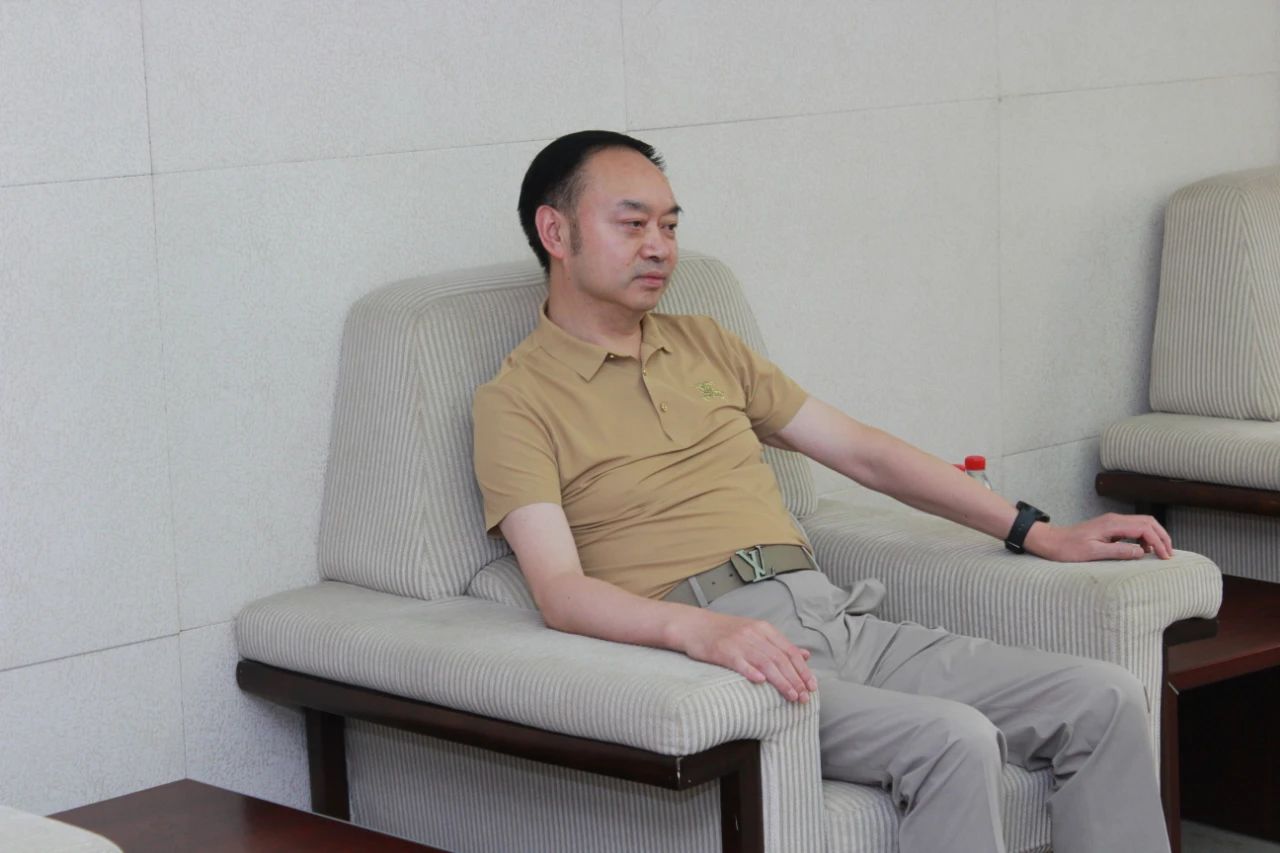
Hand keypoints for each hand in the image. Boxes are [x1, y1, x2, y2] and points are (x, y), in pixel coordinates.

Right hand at [672, 609, 817, 702]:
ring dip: (781, 680)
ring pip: (765, 662)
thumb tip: (805, 655)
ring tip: (791, 696)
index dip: (802, 669)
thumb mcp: (755, 632)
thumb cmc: (725, 632)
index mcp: (764, 629)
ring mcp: (738, 641)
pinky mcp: (722, 650)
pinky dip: (751, 671)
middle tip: (805, 697)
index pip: (789, 650)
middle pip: (780, 658)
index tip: (812, 686)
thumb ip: (779, 644)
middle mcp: (753, 634)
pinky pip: (739, 661)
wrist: (693, 625)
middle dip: (795, 679)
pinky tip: (761, 682)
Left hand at [1024, 513, 1173, 561]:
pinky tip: (1143, 551)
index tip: (1165, 557)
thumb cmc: (1068, 549)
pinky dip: (1144, 537)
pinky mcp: (1109, 528)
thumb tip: (1142, 552)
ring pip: (1142, 524)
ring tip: (1159, 554)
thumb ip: (1118, 551)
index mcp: (1112, 524)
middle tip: (1169, 554)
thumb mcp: (1093, 553)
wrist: (1051, 542)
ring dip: (1154, 536)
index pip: (1145, 528)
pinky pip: (1133, 529)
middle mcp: (1114, 520)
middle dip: (1162, 536)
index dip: (1158, 542)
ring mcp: (1112, 522)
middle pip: (1148, 521)